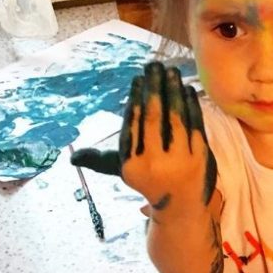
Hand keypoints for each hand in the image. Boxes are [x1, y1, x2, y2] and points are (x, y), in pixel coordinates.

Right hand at [71, 61, 216, 213]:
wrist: (182, 207)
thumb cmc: (150, 182)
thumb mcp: (125, 173)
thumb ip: (100, 161)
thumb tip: (72, 159)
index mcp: (132, 164)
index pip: (132, 123)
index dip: (135, 98)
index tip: (138, 79)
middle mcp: (155, 162)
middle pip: (154, 117)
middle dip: (154, 87)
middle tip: (154, 65)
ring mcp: (180, 160)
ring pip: (176, 117)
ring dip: (174, 90)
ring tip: (171, 71)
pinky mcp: (201, 156)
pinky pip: (195, 124)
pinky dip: (192, 105)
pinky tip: (187, 89)